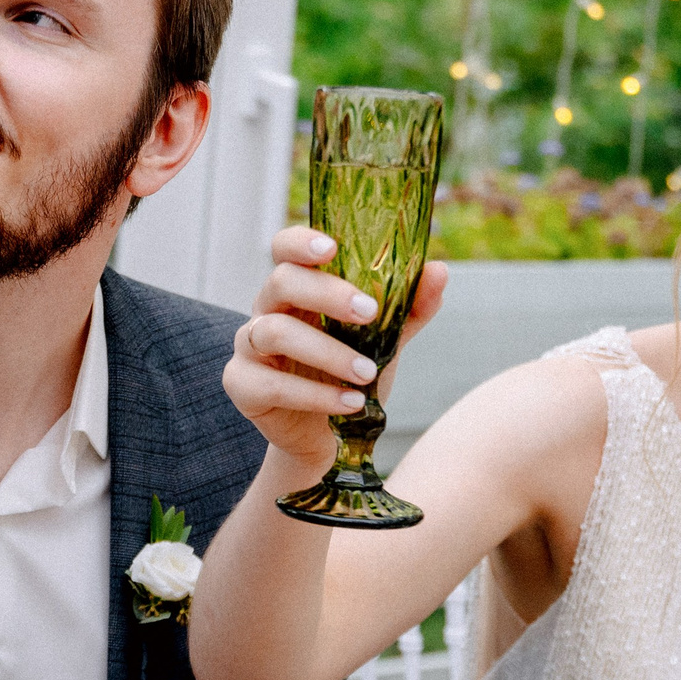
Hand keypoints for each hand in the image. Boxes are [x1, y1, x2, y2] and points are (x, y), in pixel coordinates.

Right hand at [221, 226, 446, 467]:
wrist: (330, 438)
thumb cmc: (351, 377)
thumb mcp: (385, 341)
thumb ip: (408, 308)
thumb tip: (438, 271)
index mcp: (298, 289)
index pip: (285, 249)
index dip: (300, 242)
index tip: (332, 248)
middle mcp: (267, 310)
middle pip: (282, 281)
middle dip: (327, 293)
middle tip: (370, 312)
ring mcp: (249, 346)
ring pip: (275, 332)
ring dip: (327, 351)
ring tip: (367, 372)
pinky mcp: (242, 385)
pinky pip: (272, 384)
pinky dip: (315, 394)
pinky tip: (350, 403)